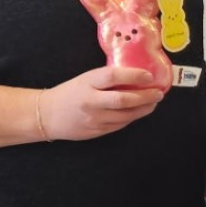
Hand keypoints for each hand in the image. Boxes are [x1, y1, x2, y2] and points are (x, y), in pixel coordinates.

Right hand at [38, 65, 163, 139]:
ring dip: (143, 109)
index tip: (148, 75)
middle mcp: (91, 101)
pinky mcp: (96, 131)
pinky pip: (120, 125)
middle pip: (123, 100)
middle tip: (159, 93)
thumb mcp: (84, 79)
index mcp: (87, 83)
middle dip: (145, 97)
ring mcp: (94, 118)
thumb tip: (134, 76)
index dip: (133, 75)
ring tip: (153, 103)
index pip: (112, 76)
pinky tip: (139, 112)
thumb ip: (105, 79)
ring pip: (125, 116)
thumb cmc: (69, 93)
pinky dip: (132, 118)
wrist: (46, 115)